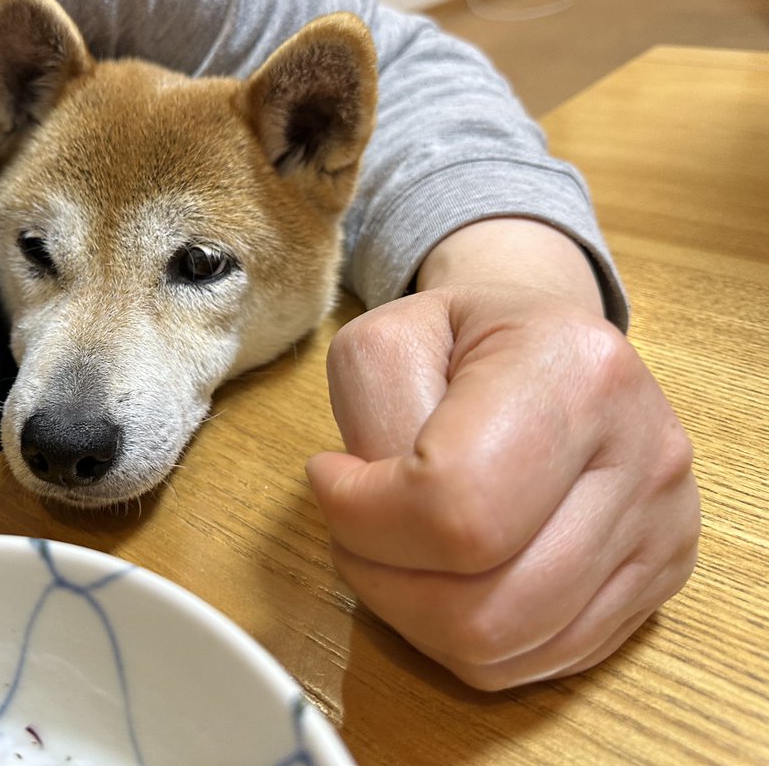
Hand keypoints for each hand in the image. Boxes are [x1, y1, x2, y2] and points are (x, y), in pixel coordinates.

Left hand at [307, 220, 698, 689]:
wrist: (549, 342)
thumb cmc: (460, 340)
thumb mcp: (386, 337)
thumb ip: (368, 414)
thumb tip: (370, 512)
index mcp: (575, 371)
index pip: (455, 507)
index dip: (363, 517)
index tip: (331, 477)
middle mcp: (643, 454)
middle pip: (484, 604)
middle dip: (382, 582)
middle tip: (353, 528)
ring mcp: (665, 525)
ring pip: (509, 645)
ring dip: (416, 616)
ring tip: (392, 551)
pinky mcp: (664, 575)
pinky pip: (544, 658)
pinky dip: (466, 638)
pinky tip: (444, 576)